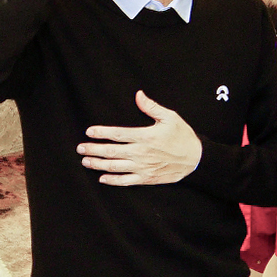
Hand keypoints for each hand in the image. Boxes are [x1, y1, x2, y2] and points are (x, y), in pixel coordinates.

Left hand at [78, 90, 202, 184]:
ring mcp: (142, 167)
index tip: (89, 131)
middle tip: (80, 148)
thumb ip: (151, 107)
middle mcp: (141, 153)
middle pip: (111, 152)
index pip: (117, 134)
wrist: (195, 159)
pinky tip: (102, 178)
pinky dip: (112, 180)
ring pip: (115, 167)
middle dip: (93, 150)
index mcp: (145, 136)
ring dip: (98, 164)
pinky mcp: (147, 178)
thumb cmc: (183, 136)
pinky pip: (126, 181)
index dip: (101, 133)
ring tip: (86, 161)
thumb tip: (138, 94)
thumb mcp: (170, 117)